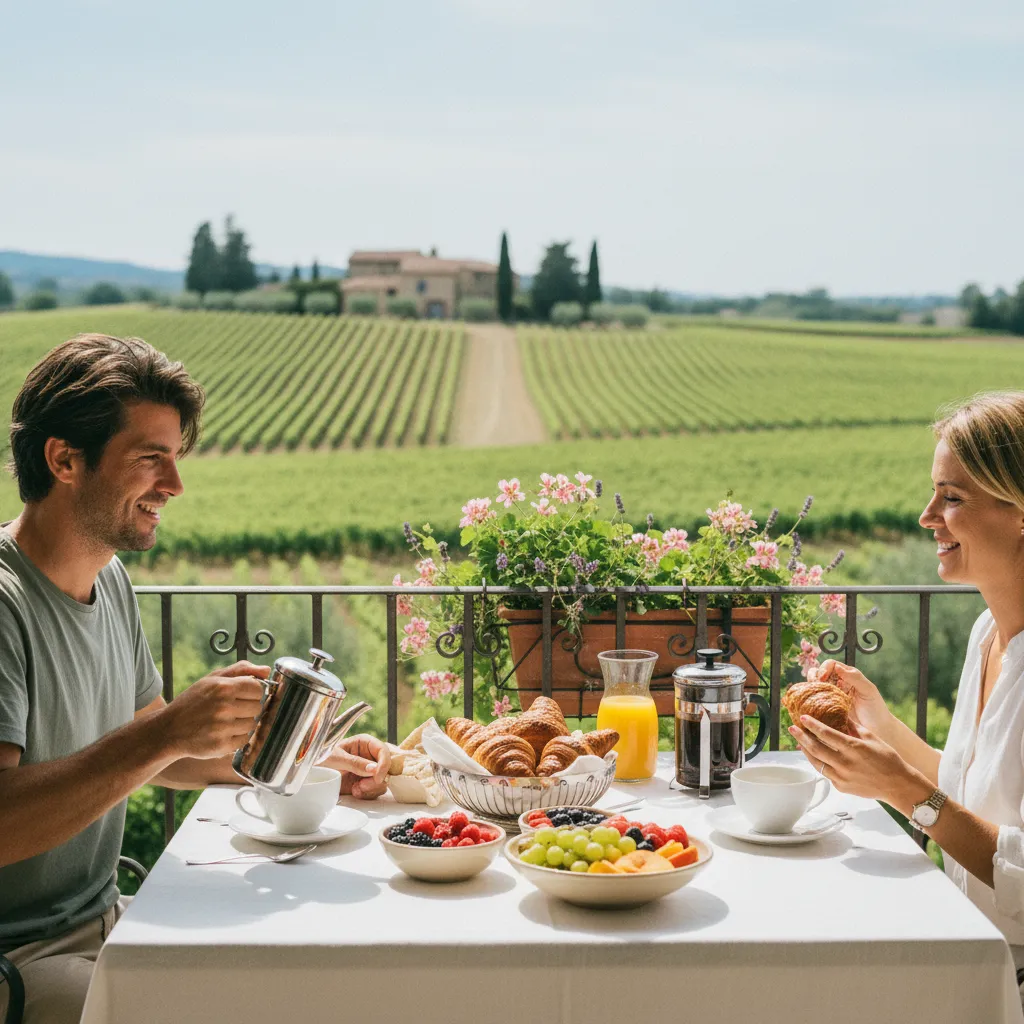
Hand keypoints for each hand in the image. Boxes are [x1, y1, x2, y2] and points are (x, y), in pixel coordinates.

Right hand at [162, 661, 268, 759]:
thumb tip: (266, 670)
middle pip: (257, 707)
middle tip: (231, 709)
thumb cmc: (193, 702)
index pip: (258, 688)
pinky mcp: (221, 746)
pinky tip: (222, 733)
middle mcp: (224, 707)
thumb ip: (241, 669)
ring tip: (225, 721)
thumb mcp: (212, 679)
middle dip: (247, 707)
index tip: (242, 695)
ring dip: (243, 723)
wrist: (169, 730)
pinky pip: (244, 740)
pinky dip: (237, 737)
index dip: (252, 692)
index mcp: (223, 687)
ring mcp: (223, 728)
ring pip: (252, 724)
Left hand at [323, 734, 390, 799]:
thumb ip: (355, 762)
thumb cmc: (320, 758)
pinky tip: (355, 791)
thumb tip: (374, 768)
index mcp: (364, 743)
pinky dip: (367, 794)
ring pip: (383, 781)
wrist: (310, 774)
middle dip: (377, 779)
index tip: (377, 777)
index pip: (383, 750)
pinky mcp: (364, 784)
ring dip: (372, 788)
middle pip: (387, 768)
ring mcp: (367, 771)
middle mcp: (369, 756)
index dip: (384, 764)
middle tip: (363, 785)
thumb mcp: (335, 757)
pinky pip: (375, 791)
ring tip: (357, 788)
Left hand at [789, 714, 925, 806]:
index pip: (827, 734)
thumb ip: (853, 727)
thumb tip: (840, 714)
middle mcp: (846, 764)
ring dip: (806, 750)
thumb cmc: (888, 759)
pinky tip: (814, 755)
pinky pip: (825, 773)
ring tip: (799, 740)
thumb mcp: (872, 738)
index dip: (812, 725)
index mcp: (854, 749)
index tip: (803, 717)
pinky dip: (818, 763)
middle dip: (802, 737)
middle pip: (816, 749)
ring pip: (816, 763)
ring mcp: (842, 777)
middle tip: (792, 728)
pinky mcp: (841, 787)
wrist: (898, 785)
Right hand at [817, 659, 894, 738]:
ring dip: (809, 687)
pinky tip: (810, 704)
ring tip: (811, 695)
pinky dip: (808, 700)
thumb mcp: (868, 691)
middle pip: (818, 673)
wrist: (878, 732)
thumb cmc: (876, 710)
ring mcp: (830, 697)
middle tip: (815, 685)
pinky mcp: (826, 710)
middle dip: (813, 676)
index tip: (822, 678)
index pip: (830, 665)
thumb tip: (837, 666)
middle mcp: (837, 684)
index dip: (824, 668)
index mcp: (847, 676)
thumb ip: (855, 677)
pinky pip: (814, 702)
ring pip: (813, 686)